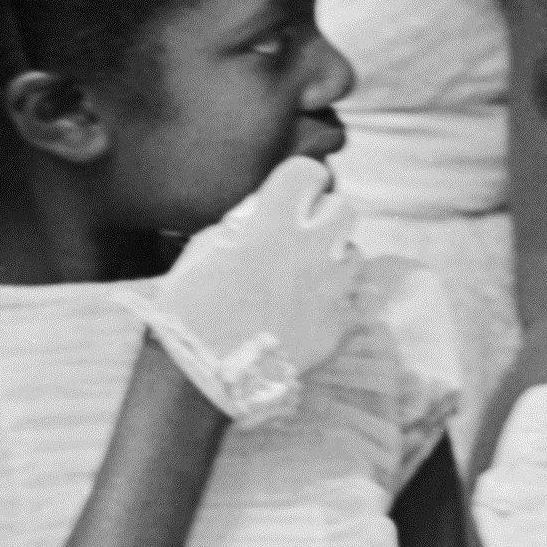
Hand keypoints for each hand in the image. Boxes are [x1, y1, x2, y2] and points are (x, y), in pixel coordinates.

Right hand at [113, 157, 358, 426]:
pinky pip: (353, 299)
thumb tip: (265, 211)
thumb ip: (244, 223)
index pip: (310, 173)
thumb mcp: (206, 249)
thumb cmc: (191, 309)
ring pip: (355, 254)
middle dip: (327, 216)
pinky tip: (312, 309)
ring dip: (334, 259)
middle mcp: (310, 250)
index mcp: (272, 224)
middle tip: (306, 234)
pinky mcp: (340, 325)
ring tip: (308, 276)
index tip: (296, 193)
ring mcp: (331, 289)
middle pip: (346, 209)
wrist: (207, 373)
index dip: (304, 180)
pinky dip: (337, 300)